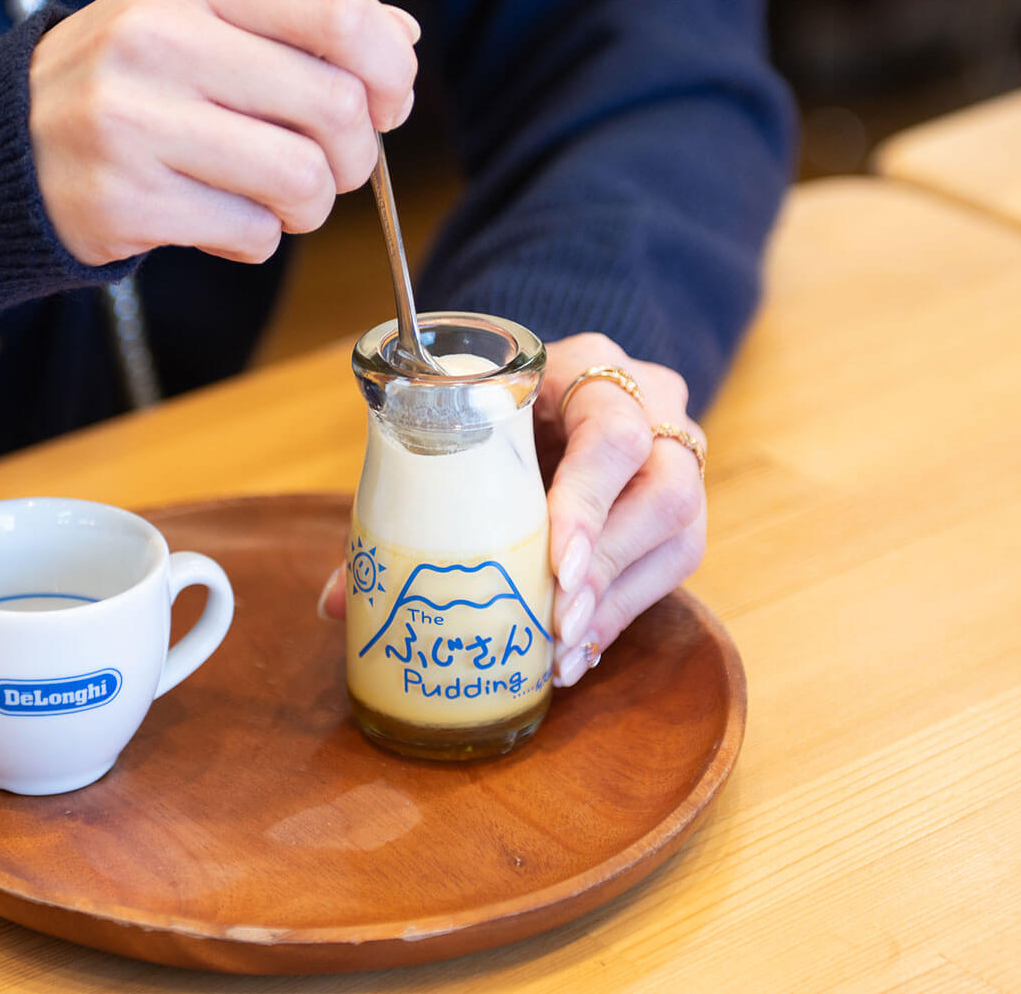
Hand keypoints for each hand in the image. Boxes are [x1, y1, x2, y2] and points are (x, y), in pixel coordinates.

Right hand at [28, 0, 419, 265]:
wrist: (9, 147)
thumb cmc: (130, 85)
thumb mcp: (203, 23)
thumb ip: (301, 24)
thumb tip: (400, 43)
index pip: (339, 12)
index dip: (389, 69)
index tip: (386, 102)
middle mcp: (159, 40)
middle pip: (335, 108)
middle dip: (356, 155)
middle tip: (331, 166)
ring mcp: (136, 121)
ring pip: (301, 180)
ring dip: (312, 206)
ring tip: (281, 200)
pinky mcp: (125, 198)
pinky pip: (251, 233)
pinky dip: (256, 237)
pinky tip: (220, 216)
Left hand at [318, 334, 707, 689]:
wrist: (559, 384)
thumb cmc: (498, 403)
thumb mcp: (464, 422)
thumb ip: (412, 495)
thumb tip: (338, 602)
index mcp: (594, 368)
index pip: (612, 432)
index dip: (587, 500)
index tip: (555, 563)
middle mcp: (655, 407)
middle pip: (663, 491)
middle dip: (604, 567)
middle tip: (554, 622)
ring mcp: (680, 456)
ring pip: (677, 535)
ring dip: (613, 603)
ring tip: (560, 652)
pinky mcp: (682, 509)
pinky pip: (669, 568)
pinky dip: (619, 614)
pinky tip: (576, 650)